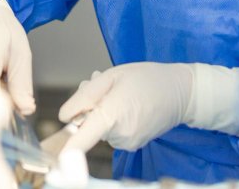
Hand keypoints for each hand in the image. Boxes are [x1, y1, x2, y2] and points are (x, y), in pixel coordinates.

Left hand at [59, 62, 238, 151]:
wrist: (181, 92)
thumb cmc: (146, 78)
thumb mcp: (112, 76)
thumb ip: (85, 96)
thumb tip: (64, 117)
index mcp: (113, 114)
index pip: (84, 139)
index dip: (68, 151)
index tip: (58, 161)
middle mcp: (120, 135)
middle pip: (88, 126)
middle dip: (88, 107)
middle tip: (101, 84)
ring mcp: (128, 143)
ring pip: (99, 128)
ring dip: (101, 111)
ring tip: (118, 92)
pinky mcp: (133, 145)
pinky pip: (112, 132)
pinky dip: (112, 118)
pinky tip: (125, 102)